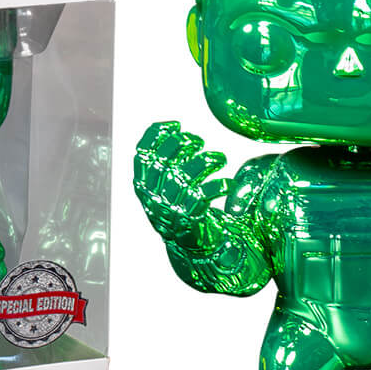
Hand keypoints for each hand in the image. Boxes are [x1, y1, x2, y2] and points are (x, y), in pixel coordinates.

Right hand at [134, 121, 230, 246]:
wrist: (189, 244)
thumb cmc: (180, 206)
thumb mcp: (165, 184)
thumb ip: (165, 161)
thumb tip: (174, 130)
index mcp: (143, 186)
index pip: (142, 154)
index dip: (156, 136)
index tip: (175, 125)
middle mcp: (153, 197)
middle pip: (163, 162)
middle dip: (182, 145)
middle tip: (198, 141)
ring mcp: (169, 209)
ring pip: (185, 177)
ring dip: (205, 162)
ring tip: (219, 158)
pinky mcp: (189, 219)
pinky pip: (204, 197)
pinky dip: (219, 186)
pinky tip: (228, 182)